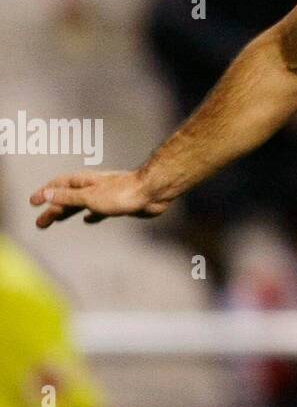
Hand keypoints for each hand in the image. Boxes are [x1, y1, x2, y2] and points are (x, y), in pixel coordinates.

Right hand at [30, 170, 166, 227]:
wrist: (153, 192)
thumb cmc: (122, 193)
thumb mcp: (90, 197)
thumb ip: (69, 197)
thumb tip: (47, 194)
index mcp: (85, 183)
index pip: (59, 185)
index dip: (46, 193)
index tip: (33, 202)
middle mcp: (94, 187)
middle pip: (68, 198)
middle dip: (53, 209)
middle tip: (40, 224)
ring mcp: (107, 195)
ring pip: (82, 204)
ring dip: (68, 213)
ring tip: (55, 221)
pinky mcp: (119, 204)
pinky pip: (100, 210)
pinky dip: (91, 215)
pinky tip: (89, 220)